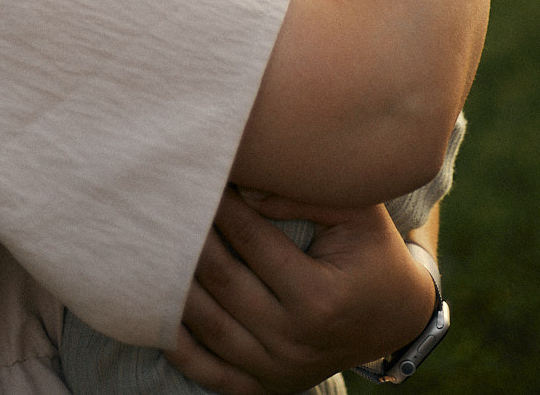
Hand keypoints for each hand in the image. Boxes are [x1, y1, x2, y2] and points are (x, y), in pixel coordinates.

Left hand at [167, 187, 436, 394]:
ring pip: (208, 326)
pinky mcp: (264, 386)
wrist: (393, 317)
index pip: (251, 241)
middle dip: (189, 236)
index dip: (220, 204)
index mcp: (321, 298)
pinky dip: (178, 344)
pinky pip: (209, 372)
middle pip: (222, 282)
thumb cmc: (371, 252)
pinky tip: (155, 310)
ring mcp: (278, 369)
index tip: (198, 172)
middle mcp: (296, 341)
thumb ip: (302, 195)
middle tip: (166, 199)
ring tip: (153, 241)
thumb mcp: (356, 212)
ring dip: (174, 283)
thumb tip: (245, 189)